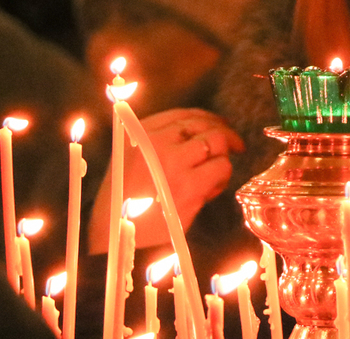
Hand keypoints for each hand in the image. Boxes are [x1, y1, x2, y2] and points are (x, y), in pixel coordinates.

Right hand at [87, 109, 243, 252]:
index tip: (221, 125)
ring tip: (215, 176)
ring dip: (222, 159)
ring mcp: (172, 162)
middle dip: (226, 134)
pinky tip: (211, 190)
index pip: (184, 115)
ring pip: (217, 143)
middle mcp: (156, 141)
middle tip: (236, 146)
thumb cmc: (123, 200)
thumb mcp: (130, 158)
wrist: (113, 235)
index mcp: (140, 132)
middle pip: (205, 126)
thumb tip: (201, 132)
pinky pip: (220, 169)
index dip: (208, 119)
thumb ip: (158, 141)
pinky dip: (222, 178)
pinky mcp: (188, 187)